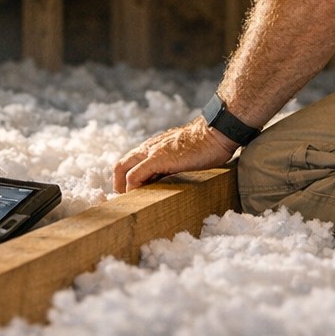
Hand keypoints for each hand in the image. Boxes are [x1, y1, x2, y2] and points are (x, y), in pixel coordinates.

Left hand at [113, 117, 238, 193]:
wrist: (215, 133)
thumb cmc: (206, 146)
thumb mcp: (183, 158)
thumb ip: (172, 167)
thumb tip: (168, 185)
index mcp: (154, 148)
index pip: (129, 163)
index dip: (125, 180)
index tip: (132, 195)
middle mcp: (148, 148)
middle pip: (120, 166)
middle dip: (118, 186)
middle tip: (127, 202)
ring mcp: (151, 151)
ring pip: (122, 168)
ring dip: (123, 188)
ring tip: (132, 202)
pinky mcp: (157, 158)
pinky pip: (135, 175)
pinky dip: (132, 188)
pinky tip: (141, 197)